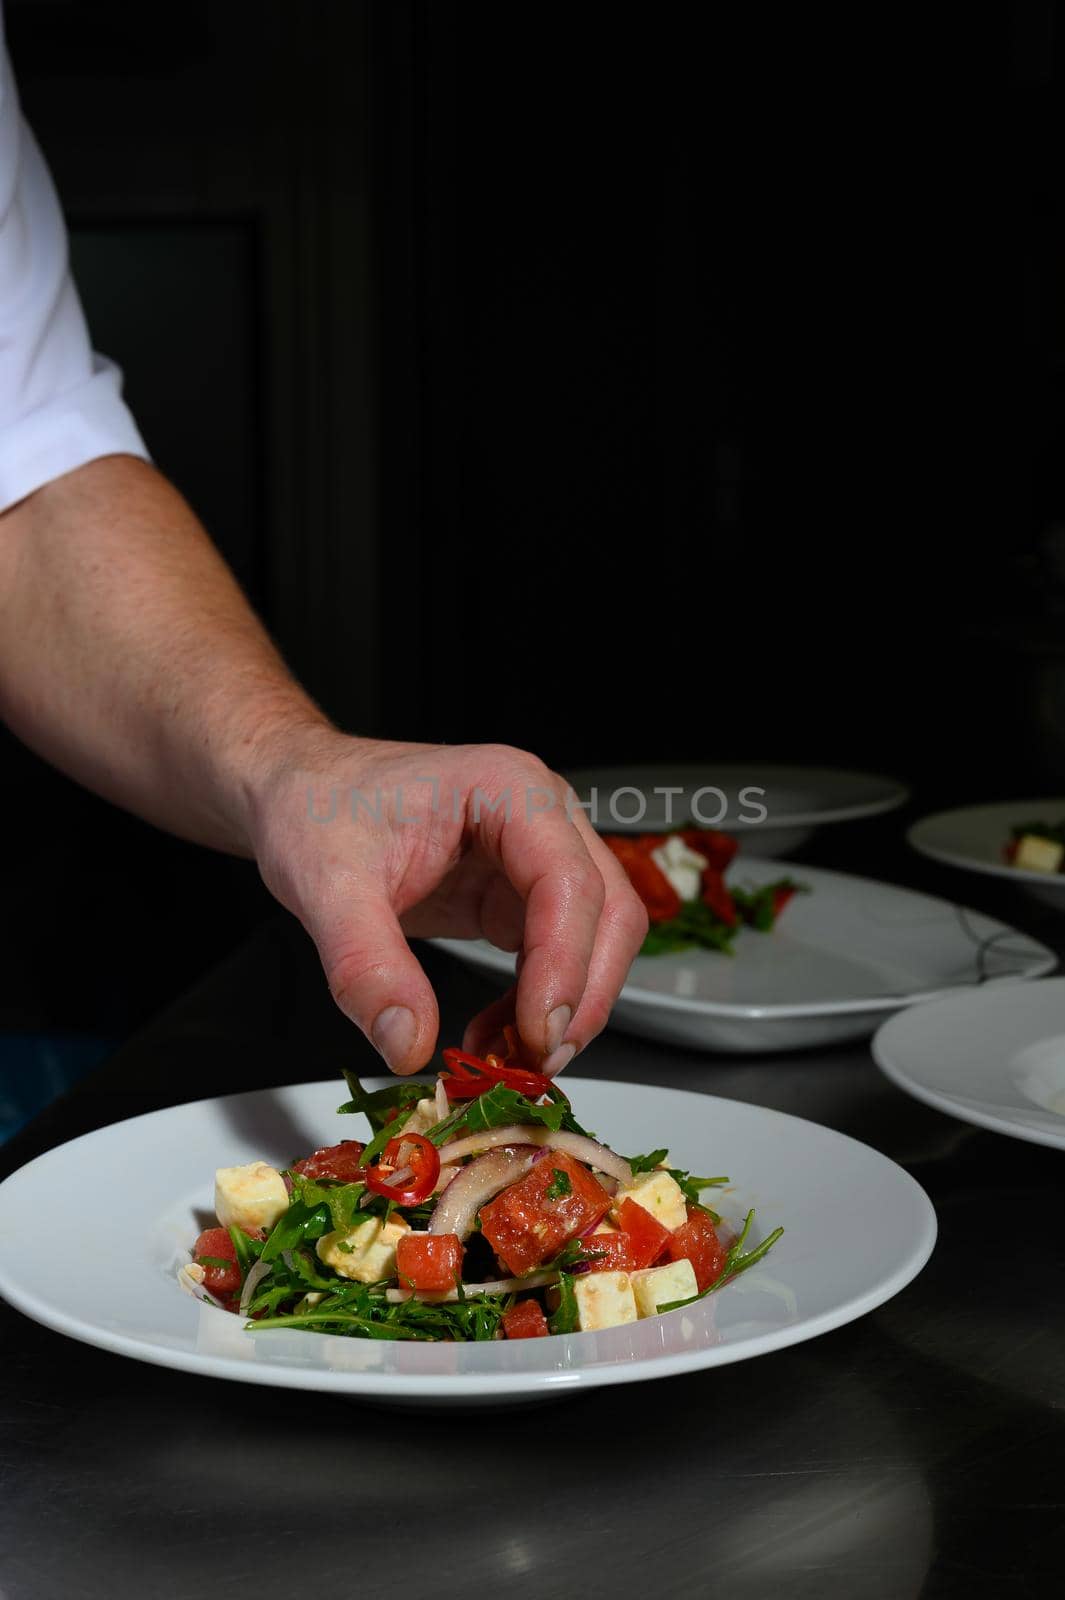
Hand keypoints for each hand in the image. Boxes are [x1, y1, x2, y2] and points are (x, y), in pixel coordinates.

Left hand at [251, 733, 647, 1074]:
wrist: (297, 791)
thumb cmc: (316, 806)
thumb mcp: (326, 885)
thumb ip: (366, 965)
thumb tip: (408, 1043)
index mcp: (508, 789)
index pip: (568, 880)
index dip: (565, 962)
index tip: (538, 1031)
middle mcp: (541, 816)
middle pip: (607, 912)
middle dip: (581, 995)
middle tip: (533, 1061)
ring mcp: (536, 856)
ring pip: (598, 939)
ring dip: (567, 1008)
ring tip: (508, 1058)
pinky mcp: (519, 895)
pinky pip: (558, 957)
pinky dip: (537, 1006)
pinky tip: (494, 1035)